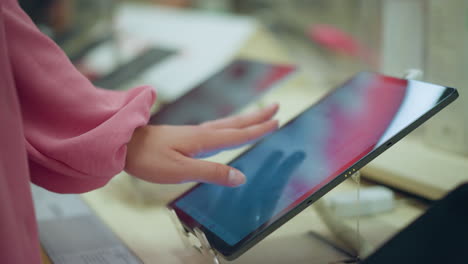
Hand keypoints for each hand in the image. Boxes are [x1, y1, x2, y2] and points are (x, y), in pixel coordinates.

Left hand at [125, 103, 278, 186]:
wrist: (124, 144)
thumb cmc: (149, 158)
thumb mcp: (181, 170)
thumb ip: (211, 173)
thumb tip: (241, 177)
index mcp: (203, 139)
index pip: (238, 134)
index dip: (258, 130)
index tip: (276, 122)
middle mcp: (201, 133)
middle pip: (235, 123)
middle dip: (256, 117)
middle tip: (275, 107)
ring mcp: (193, 133)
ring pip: (226, 124)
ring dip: (245, 120)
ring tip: (258, 117)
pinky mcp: (186, 137)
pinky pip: (216, 129)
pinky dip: (229, 127)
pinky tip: (226, 131)